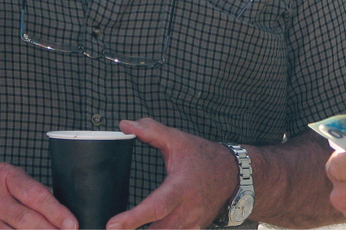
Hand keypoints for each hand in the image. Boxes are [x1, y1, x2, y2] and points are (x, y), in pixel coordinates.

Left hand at [106, 119, 236, 228]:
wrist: (233, 174)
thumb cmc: (204, 157)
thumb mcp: (178, 140)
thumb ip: (151, 131)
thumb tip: (125, 124)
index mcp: (181, 187)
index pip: (155, 206)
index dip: (133, 219)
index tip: (112, 225)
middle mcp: (187, 209)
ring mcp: (192, 223)